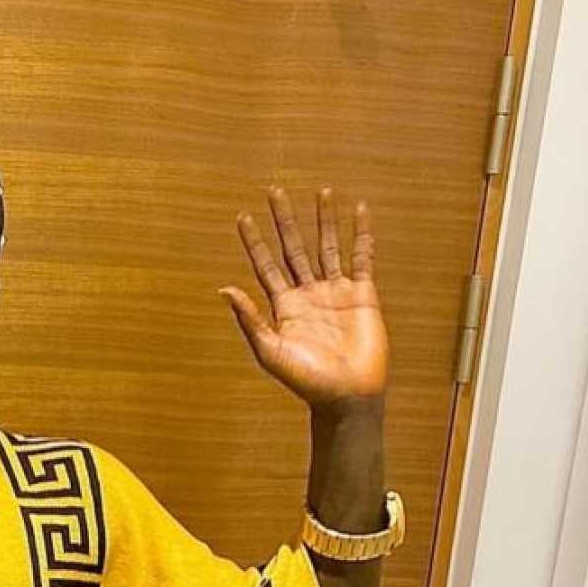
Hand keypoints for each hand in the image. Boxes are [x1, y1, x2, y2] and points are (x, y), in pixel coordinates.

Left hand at [219, 186, 387, 411]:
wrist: (345, 395)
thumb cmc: (305, 380)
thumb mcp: (270, 349)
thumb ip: (250, 318)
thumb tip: (224, 289)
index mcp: (284, 305)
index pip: (266, 265)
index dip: (254, 241)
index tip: (242, 217)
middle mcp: (308, 294)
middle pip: (294, 247)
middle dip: (285, 220)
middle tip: (275, 190)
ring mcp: (336, 292)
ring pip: (328, 246)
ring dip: (324, 219)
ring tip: (322, 191)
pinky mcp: (363, 295)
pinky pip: (363, 258)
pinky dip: (362, 234)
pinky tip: (360, 211)